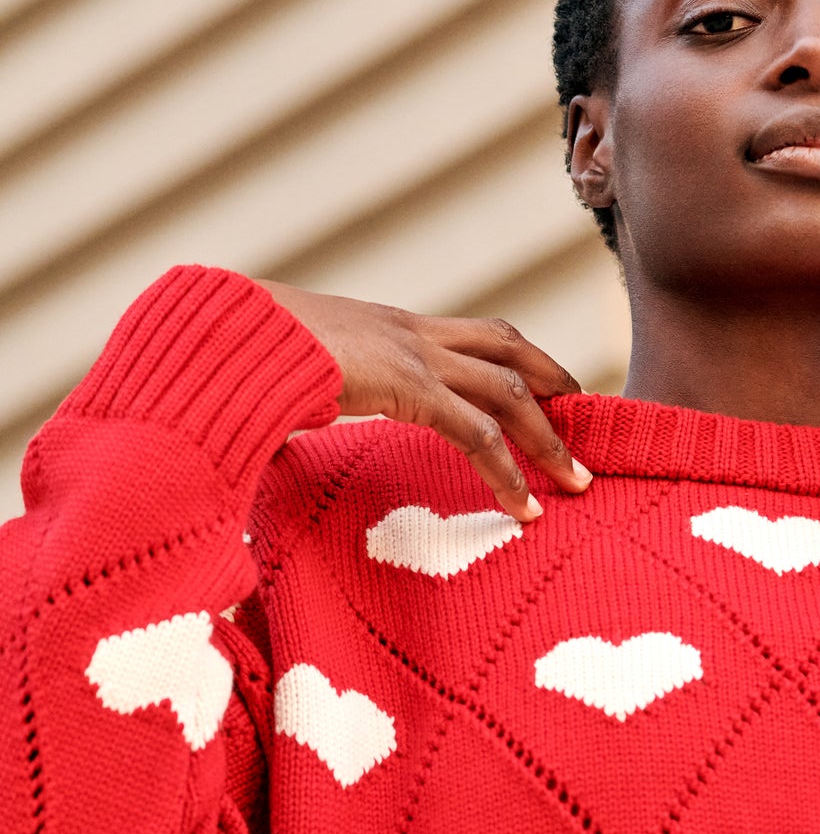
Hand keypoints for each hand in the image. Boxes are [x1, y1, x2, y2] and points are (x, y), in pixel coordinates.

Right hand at [257, 282, 588, 521]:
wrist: (219, 332)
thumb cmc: (236, 356)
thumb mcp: (294, 372)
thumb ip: (317, 391)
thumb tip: (297, 417)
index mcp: (390, 326)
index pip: (479, 334)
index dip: (521, 362)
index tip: (548, 393)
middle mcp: (412, 331)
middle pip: (510, 349)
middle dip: (556, 385)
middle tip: (586, 425)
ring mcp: (413, 354)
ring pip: (510, 391)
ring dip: (548, 438)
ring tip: (576, 482)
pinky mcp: (406, 386)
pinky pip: (475, 433)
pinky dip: (507, 472)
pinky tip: (523, 508)